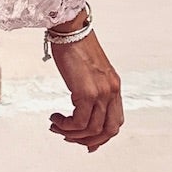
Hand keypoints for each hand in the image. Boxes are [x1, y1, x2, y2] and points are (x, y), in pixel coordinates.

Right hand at [48, 29, 122, 151]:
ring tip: (56, 126)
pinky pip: (79, 122)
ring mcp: (101, 92)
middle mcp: (112, 91)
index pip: (116, 121)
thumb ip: (90, 87)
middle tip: (67, 137)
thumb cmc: (75, 45)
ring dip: (71, 133)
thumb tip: (78, 104)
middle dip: (87, 140)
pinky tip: (55, 118)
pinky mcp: (87, 92)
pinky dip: (65, 126)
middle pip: (108, 130)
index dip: (102, 136)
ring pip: (91, 129)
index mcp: (114, 86)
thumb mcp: (89, 71)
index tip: (85, 142)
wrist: (70, 29)